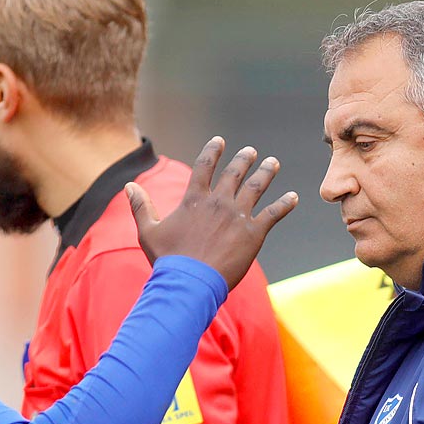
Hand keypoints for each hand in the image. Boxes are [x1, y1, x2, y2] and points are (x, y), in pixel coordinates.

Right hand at [129, 137, 298, 289]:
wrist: (190, 283)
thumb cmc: (168, 261)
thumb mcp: (149, 231)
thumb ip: (141, 206)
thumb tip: (128, 186)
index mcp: (195, 199)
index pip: (205, 165)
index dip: (213, 150)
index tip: (220, 141)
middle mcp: (218, 201)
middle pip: (234, 173)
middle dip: (244, 160)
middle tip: (251, 152)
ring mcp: (238, 216)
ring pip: (256, 187)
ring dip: (266, 173)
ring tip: (273, 163)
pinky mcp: (254, 233)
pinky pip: (273, 214)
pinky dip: (285, 204)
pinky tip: (294, 197)